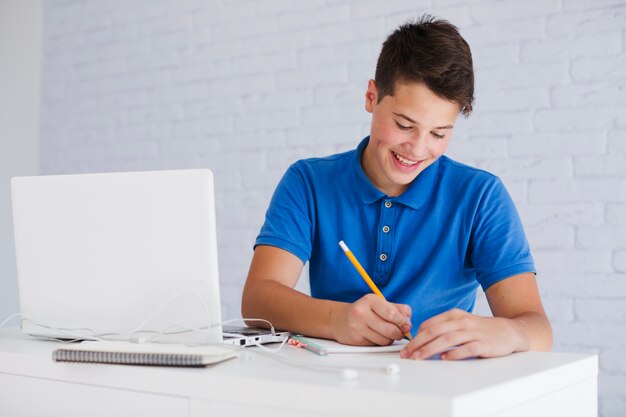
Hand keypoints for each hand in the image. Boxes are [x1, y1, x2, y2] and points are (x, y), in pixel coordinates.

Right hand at [331, 294, 411, 345]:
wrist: (340, 319)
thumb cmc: (364, 311)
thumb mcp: (380, 304)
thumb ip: (398, 309)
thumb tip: (408, 322)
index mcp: (370, 300)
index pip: (392, 314)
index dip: (403, 322)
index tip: (406, 325)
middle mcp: (361, 312)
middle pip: (390, 329)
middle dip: (399, 333)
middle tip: (399, 332)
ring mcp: (357, 326)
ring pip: (384, 340)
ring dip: (390, 339)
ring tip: (386, 333)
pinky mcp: (355, 339)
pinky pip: (376, 345)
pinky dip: (380, 343)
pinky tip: (376, 336)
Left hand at [400, 308, 523, 359]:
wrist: (510, 331)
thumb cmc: (482, 329)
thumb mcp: (461, 323)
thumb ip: (444, 328)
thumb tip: (422, 338)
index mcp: (454, 315)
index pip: (430, 324)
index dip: (415, 336)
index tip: (406, 347)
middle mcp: (462, 321)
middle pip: (435, 331)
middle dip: (418, 343)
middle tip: (407, 354)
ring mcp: (473, 332)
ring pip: (447, 339)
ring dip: (430, 348)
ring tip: (419, 357)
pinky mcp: (483, 344)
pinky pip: (466, 348)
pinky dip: (454, 353)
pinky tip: (444, 359)